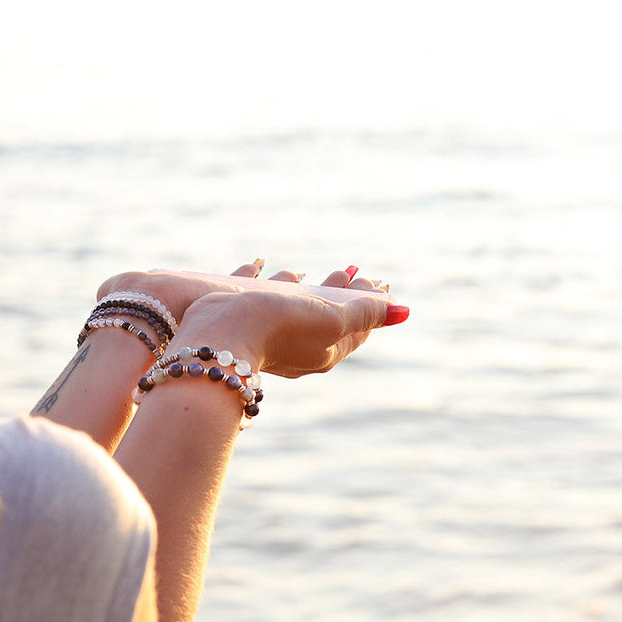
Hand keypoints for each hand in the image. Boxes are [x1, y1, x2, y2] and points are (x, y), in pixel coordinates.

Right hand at [175, 267, 401, 377]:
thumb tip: (403, 311)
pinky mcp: (248, 329)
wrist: (218, 336)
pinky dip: (274, 289)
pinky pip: (268, 306)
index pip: (360, 326)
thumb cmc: (278, 326)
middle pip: (331, 319)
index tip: (378, 281)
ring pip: (297, 312)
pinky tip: (263, 272)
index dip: (372, 303)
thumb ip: (366, 313)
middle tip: (352, 271)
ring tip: (309, 272)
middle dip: (344, 294)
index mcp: (327, 350)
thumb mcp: (332, 317)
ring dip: (308, 290)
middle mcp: (303, 350)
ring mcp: (274, 342)